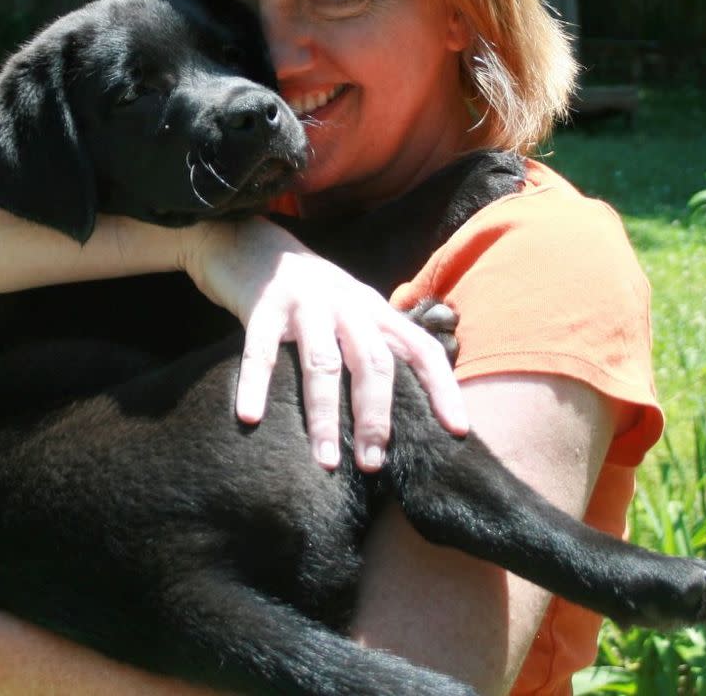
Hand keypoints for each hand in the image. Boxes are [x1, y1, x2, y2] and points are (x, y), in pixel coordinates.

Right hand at [181, 218, 467, 471]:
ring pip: (322, 363)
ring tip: (325, 461)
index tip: (457, 430)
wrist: (254, 243)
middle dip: (375, 415)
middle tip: (372, 463)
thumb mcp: (352, 310)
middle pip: (373, 361)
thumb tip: (406, 411)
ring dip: (325, 415)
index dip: (443, 387)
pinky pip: (259, 351)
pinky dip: (255, 385)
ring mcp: (304, 303)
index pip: (420, 349)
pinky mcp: (263, 306)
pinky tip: (249, 418)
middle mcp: (346, 304)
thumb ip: (375, 344)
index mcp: (374, 310)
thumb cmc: (310, 294)